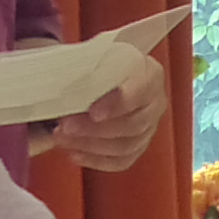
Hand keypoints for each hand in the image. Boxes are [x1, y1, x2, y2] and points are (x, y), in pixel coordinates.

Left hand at [33, 46, 167, 172]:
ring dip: (90, 146)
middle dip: (95, 129)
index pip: (139, 93)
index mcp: (151, 76)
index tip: (92, 112)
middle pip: (132, 125)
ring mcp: (149, 128)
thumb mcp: (99, 56)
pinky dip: (96, 161)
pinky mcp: (138, 146)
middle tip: (65, 126)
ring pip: (126, 146)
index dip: (117, 104)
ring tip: (62, 139)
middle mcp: (155, 103)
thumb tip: (62, 82)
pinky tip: (74, 154)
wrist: (110, 75)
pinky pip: (121, 161)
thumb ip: (87, 67)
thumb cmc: (103, 64)